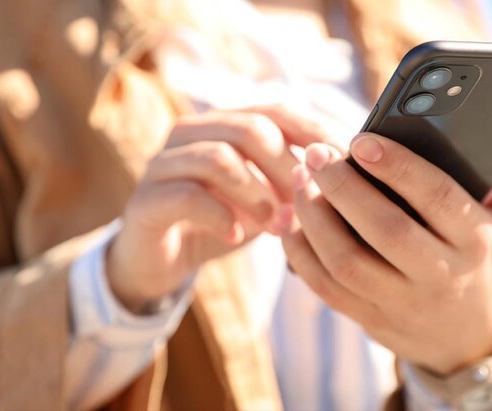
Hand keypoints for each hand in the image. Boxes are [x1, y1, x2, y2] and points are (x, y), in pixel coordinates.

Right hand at [106, 106, 332, 311]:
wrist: (160, 260)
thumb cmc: (220, 223)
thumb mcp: (264, 200)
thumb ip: (293, 183)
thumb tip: (345, 175)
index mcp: (223, 124)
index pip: (275, 110)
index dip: (312, 132)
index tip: (342, 162)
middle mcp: (190, 133)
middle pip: (249, 128)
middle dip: (284, 168)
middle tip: (303, 205)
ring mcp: (163, 163)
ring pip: (218, 158)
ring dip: (256, 194)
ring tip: (276, 226)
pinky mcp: (146, 199)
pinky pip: (187, 195)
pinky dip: (220, 216)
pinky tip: (236, 236)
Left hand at [281, 126, 491, 373]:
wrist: (470, 339)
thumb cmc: (485, 263)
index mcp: (476, 243)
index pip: (436, 199)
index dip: (397, 168)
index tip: (361, 140)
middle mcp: (439, 275)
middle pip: (383, 229)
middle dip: (343, 187)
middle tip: (317, 153)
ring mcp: (400, 302)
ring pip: (346, 261)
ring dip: (313, 216)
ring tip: (300, 177)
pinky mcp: (368, 318)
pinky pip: (325, 286)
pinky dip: (299, 252)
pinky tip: (289, 217)